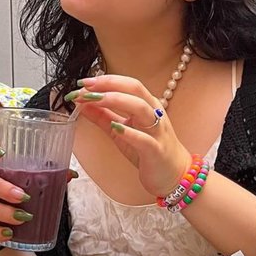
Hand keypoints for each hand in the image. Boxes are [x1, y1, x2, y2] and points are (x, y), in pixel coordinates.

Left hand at [70, 74, 190, 196]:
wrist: (174, 174)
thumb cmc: (147, 150)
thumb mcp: (120, 130)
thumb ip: (102, 116)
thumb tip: (81, 103)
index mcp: (146, 105)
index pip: (126, 84)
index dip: (104, 80)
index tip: (83, 82)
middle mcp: (153, 113)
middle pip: (134, 89)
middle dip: (108, 84)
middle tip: (85, 87)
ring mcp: (157, 131)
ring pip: (141, 108)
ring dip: (116, 100)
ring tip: (94, 100)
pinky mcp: (156, 150)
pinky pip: (145, 139)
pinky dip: (129, 132)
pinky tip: (115, 127)